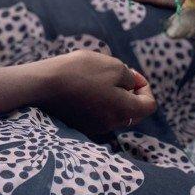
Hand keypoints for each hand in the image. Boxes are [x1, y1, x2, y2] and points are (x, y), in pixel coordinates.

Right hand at [37, 51, 156, 135]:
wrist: (45, 84)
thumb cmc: (82, 71)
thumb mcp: (114, 66)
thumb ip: (130, 78)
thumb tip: (133, 86)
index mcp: (124, 110)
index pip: (149, 105)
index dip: (145, 87)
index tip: (131, 74)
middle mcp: (112, 124)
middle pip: (133, 112)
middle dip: (131, 93)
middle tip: (118, 75)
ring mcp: (95, 127)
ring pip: (115, 113)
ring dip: (114, 97)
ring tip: (99, 78)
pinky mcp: (80, 125)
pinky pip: (99, 115)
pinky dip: (99, 102)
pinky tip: (86, 87)